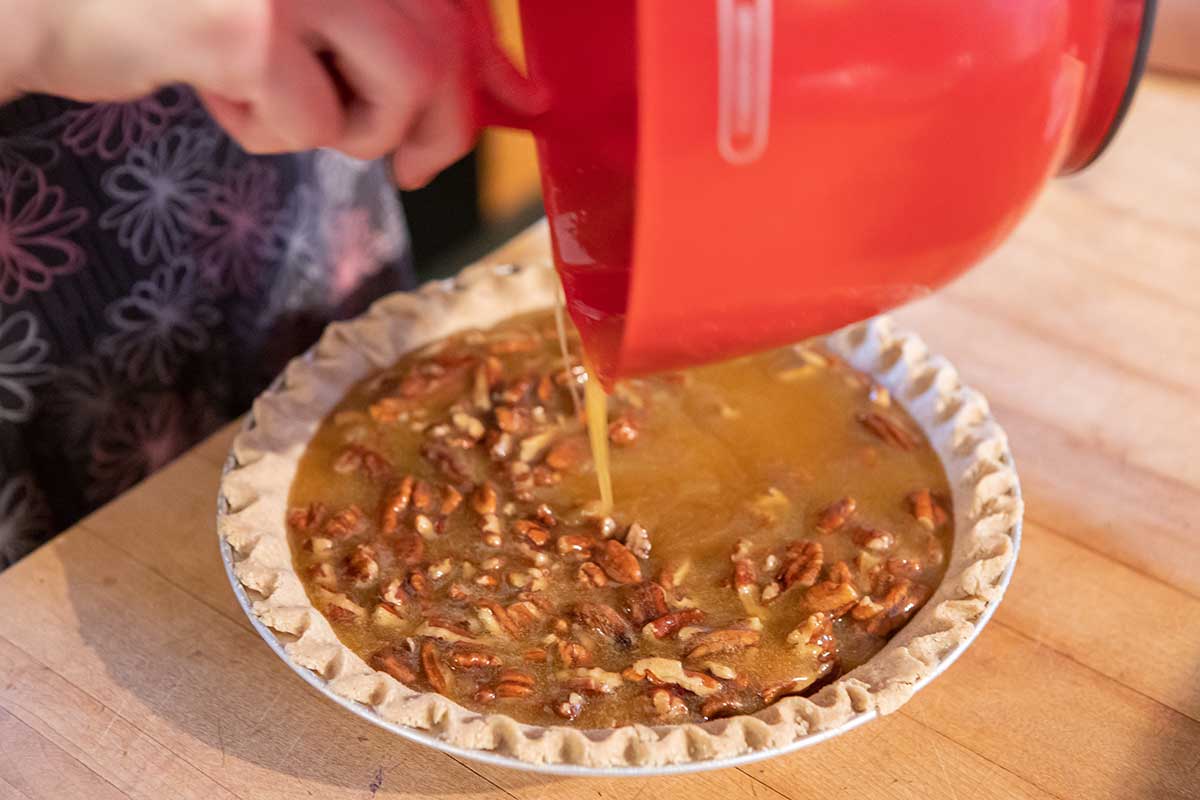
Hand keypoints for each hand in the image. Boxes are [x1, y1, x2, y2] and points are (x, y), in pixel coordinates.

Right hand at [5, 0, 541, 186]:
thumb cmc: (178, 6)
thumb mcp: (307, 8)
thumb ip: (405, 35)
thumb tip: (520, 92)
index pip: (460, 0)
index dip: (495, 61)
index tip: (523, 105)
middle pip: (446, 47)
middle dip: (440, 128)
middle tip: (410, 167)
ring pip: (402, 85)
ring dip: (353, 128)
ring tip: (283, 104)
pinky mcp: (252, 26)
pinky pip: (314, 122)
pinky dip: (270, 134)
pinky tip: (216, 92)